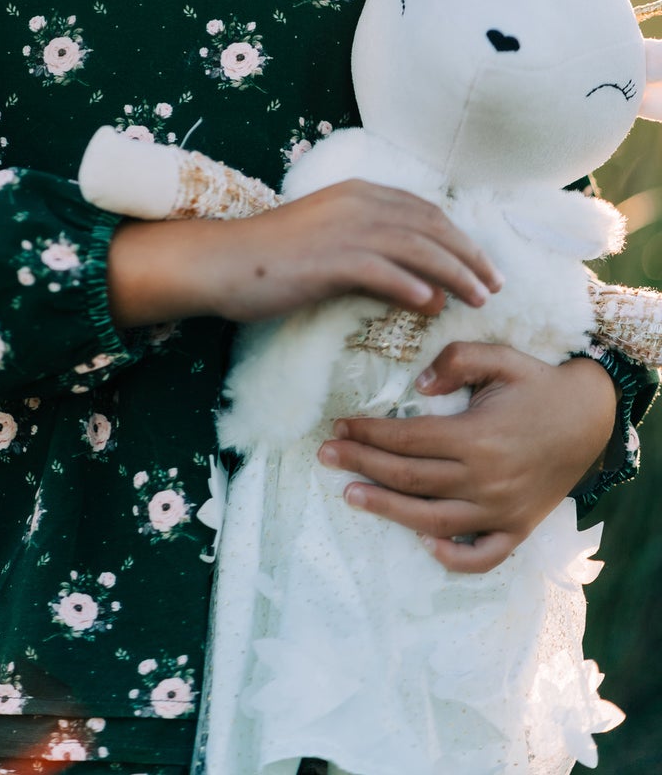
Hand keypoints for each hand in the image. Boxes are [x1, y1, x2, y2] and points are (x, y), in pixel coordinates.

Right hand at [106, 180, 500, 328]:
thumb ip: (377, 261)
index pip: (425, 212)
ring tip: (478, 300)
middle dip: (469, 256)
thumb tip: (428, 289)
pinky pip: (382, 270)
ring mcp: (344, 228)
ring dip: (453, 273)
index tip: (485, 266)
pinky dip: (412, 285)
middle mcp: (357, 203)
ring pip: (416, 247)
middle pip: (431, 226)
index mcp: (358, 193)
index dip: (461, 239)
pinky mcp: (329, 258)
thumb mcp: (331, 247)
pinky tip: (432, 306)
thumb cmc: (272, 258)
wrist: (221, 260)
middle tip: (495, 287)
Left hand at [317, 341, 618, 572]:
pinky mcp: (517, 527)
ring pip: (433, 519)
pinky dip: (455, 558)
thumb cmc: (537, 384)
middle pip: (409, 478)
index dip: (367, 434)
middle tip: (325, 456)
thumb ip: (456, 360)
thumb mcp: (500, 357)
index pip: (406, 439)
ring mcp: (502, 509)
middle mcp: (485, 478)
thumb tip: (416, 385)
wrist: (589, 417)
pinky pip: (484, 555)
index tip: (337, 427)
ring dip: (388, 509)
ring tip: (351, 495)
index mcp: (476, 436)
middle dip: (361, 466)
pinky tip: (424, 546)